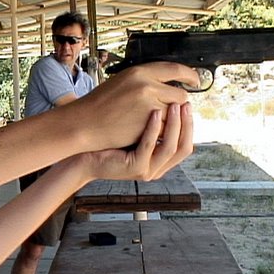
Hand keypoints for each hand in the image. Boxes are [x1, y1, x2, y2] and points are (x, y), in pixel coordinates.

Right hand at [64, 62, 199, 152]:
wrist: (84, 123)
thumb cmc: (98, 106)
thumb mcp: (121, 82)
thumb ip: (144, 81)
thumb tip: (166, 85)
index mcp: (139, 72)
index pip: (174, 69)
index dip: (189, 75)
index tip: (195, 80)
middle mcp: (146, 85)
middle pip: (180, 95)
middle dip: (178, 105)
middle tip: (171, 110)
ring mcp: (149, 105)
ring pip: (175, 113)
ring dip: (170, 119)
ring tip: (156, 123)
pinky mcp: (148, 123)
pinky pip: (167, 127)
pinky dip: (162, 131)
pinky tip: (152, 131)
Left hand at [79, 102, 193, 181]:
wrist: (84, 155)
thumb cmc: (109, 141)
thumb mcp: (137, 133)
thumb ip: (154, 126)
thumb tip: (171, 103)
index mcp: (160, 162)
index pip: (185, 145)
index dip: (189, 125)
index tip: (187, 105)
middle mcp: (157, 169)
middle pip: (183, 147)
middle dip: (186, 124)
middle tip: (185, 103)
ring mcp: (147, 170)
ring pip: (170, 147)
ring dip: (174, 124)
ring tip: (173, 105)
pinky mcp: (135, 168)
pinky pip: (149, 146)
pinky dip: (153, 128)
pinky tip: (153, 111)